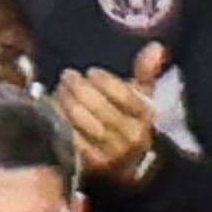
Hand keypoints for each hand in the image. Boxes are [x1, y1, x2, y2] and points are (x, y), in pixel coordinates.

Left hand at [49, 46, 166, 186]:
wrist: (128, 165)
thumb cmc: (129, 121)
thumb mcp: (141, 97)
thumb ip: (146, 71)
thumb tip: (156, 47)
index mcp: (145, 116)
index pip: (124, 95)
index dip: (104, 81)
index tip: (90, 72)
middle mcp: (131, 137)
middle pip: (100, 108)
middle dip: (80, 89)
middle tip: (67, 76)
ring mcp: (112, 154)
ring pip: (85, 123)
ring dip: (67, 103)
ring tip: (59, 90)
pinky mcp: (93, 164)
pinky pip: (73, 139)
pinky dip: (61, 122)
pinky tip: (54, 109)